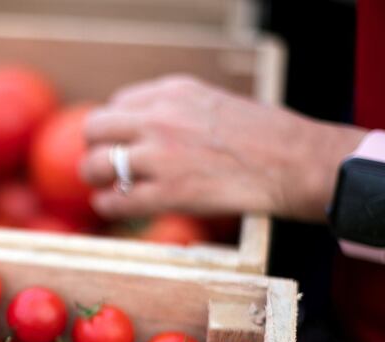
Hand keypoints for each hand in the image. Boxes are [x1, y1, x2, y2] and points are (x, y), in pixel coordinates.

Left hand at [80, 75, 365, 221]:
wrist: (292, 162)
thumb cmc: (258, 135)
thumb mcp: (209, 102)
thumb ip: (172, 109)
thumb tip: (137, 127)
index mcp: (171, 92)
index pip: (116, 103)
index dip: (114, 127)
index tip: (120, 142)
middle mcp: (159, 119)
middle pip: (95, 129)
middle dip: (93, 148)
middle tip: (101, 164)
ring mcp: (160, 156)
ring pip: (96, 165)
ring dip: (95, 178)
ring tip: (105, 186)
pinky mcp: (167, 193)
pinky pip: (115, 200)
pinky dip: (108, 205)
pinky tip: (114, 205)